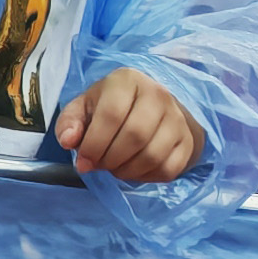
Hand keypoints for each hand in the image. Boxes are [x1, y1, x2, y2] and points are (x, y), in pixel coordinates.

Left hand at [53, 68, 200, 181]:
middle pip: (136, 136)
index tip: (83, 161)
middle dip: (110, 160)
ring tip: (115, 167)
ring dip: (127, 171)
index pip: (112, 115)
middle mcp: (159, 94)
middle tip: (99, 165)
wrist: (150, 107)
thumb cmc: (110, 107)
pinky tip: (135, 169)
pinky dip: (147, 177)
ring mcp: (178, 118)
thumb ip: (69, 123)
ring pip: (153, 155)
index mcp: (127, 81)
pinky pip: (169, 169)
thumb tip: (69, 141)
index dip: (94, 144)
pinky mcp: (188, 140)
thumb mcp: (83, 108)